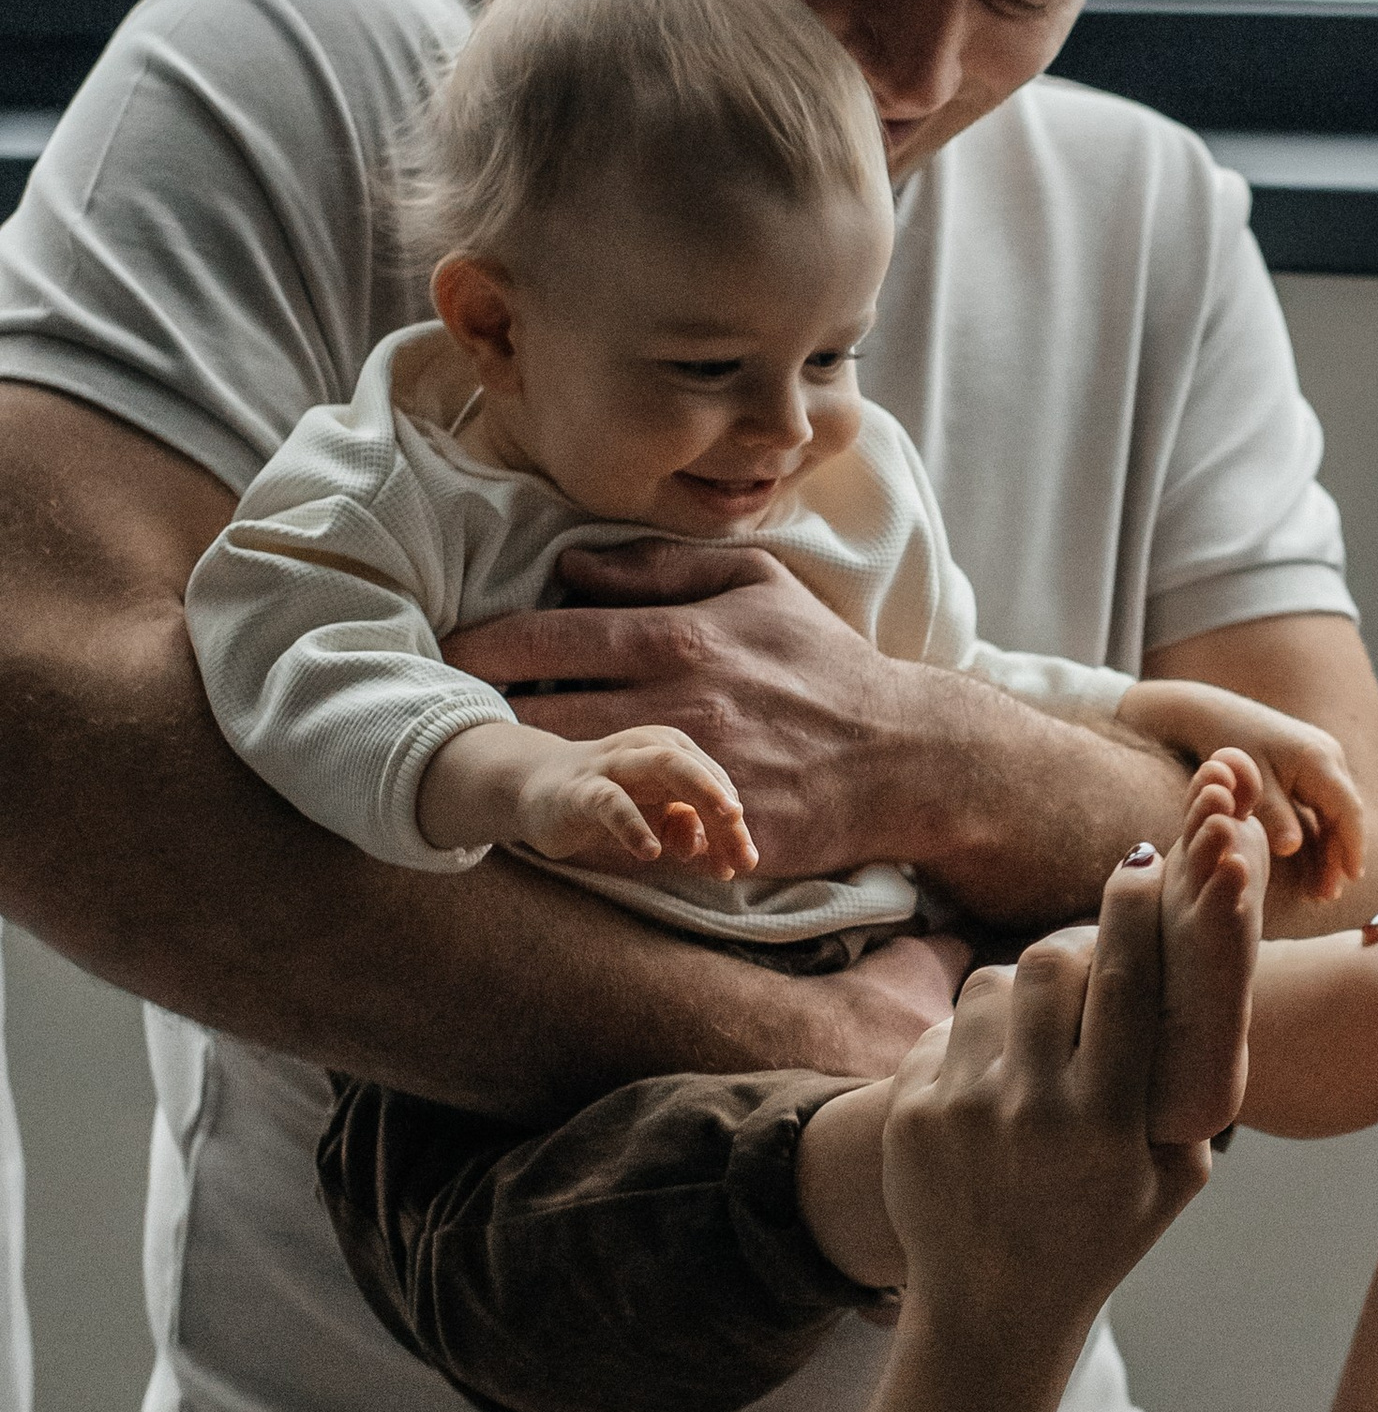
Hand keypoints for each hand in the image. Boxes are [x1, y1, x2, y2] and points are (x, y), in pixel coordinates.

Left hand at [446, 544, 915, 878]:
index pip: (544, 638)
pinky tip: (550, 824)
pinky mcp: (707, 837)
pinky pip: (613, 843)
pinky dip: (573, 834)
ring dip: (519, 777)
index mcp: (679, 637)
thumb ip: (658, 569)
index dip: (478, 647)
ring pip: (566, 781)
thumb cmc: (824, 663)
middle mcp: (674, 705)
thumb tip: (571, 567)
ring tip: (487, 771)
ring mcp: (688, 776)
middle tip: (441, 719)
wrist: (902, 756)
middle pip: (536, 716)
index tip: (442, 652)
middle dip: (480, 718)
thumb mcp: (755, 584)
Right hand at [516, 727, 757, 878]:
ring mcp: (614, 765)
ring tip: (718, 829)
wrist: (539, 790)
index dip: (731, 825)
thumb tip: (726, 864)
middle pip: (697, 769)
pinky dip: (634, 826)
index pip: (713, 786)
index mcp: (672, 751)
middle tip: (743, 838)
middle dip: (724, 802)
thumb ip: (688, 834)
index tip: (743, 862)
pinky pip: (612, 803)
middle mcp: (647, 748)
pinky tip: (651, 852)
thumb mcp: (653, 817)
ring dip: (699, 793)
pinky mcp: (581, 791)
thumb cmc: (610, 801)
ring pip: (664, 766)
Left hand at [879, 857, 1211, 1359]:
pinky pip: (949, 1029)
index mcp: (1106, 1125)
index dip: (1134, 910)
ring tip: (1042, 1035)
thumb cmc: (1105, 1232)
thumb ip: (1187, 1083)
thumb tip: (1192, 962)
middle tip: (1092, 944)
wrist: (993, 1308)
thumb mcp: (1175, 1175)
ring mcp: (960, 1109)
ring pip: (992, 985)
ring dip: (1025, 992)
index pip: (1124, 985)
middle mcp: (1029, 1110)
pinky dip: (980, 1040)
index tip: (1142, 860)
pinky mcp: (909, 1111)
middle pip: (1049, 964)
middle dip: (1077, 942)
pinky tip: (997, 1084)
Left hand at [1243, 717, 1363, 907]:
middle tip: (1327, 897)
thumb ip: (1273, 816)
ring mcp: (1322, 758)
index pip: (1348, 810)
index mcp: (1318, 759)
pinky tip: (1311, 862)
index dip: (1352, 846)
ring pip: (1335, 812)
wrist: (1211, 714)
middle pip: (1345, 814)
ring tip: (1320, 890)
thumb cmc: (1228, 751)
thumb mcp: (1250, 786)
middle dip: (1339, 856)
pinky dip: (1318, 833)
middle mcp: (1328, 755)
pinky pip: (1322, 804)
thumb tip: (1294, 849)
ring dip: (1330, 849)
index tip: (1351, 879)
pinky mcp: (1310, 765)